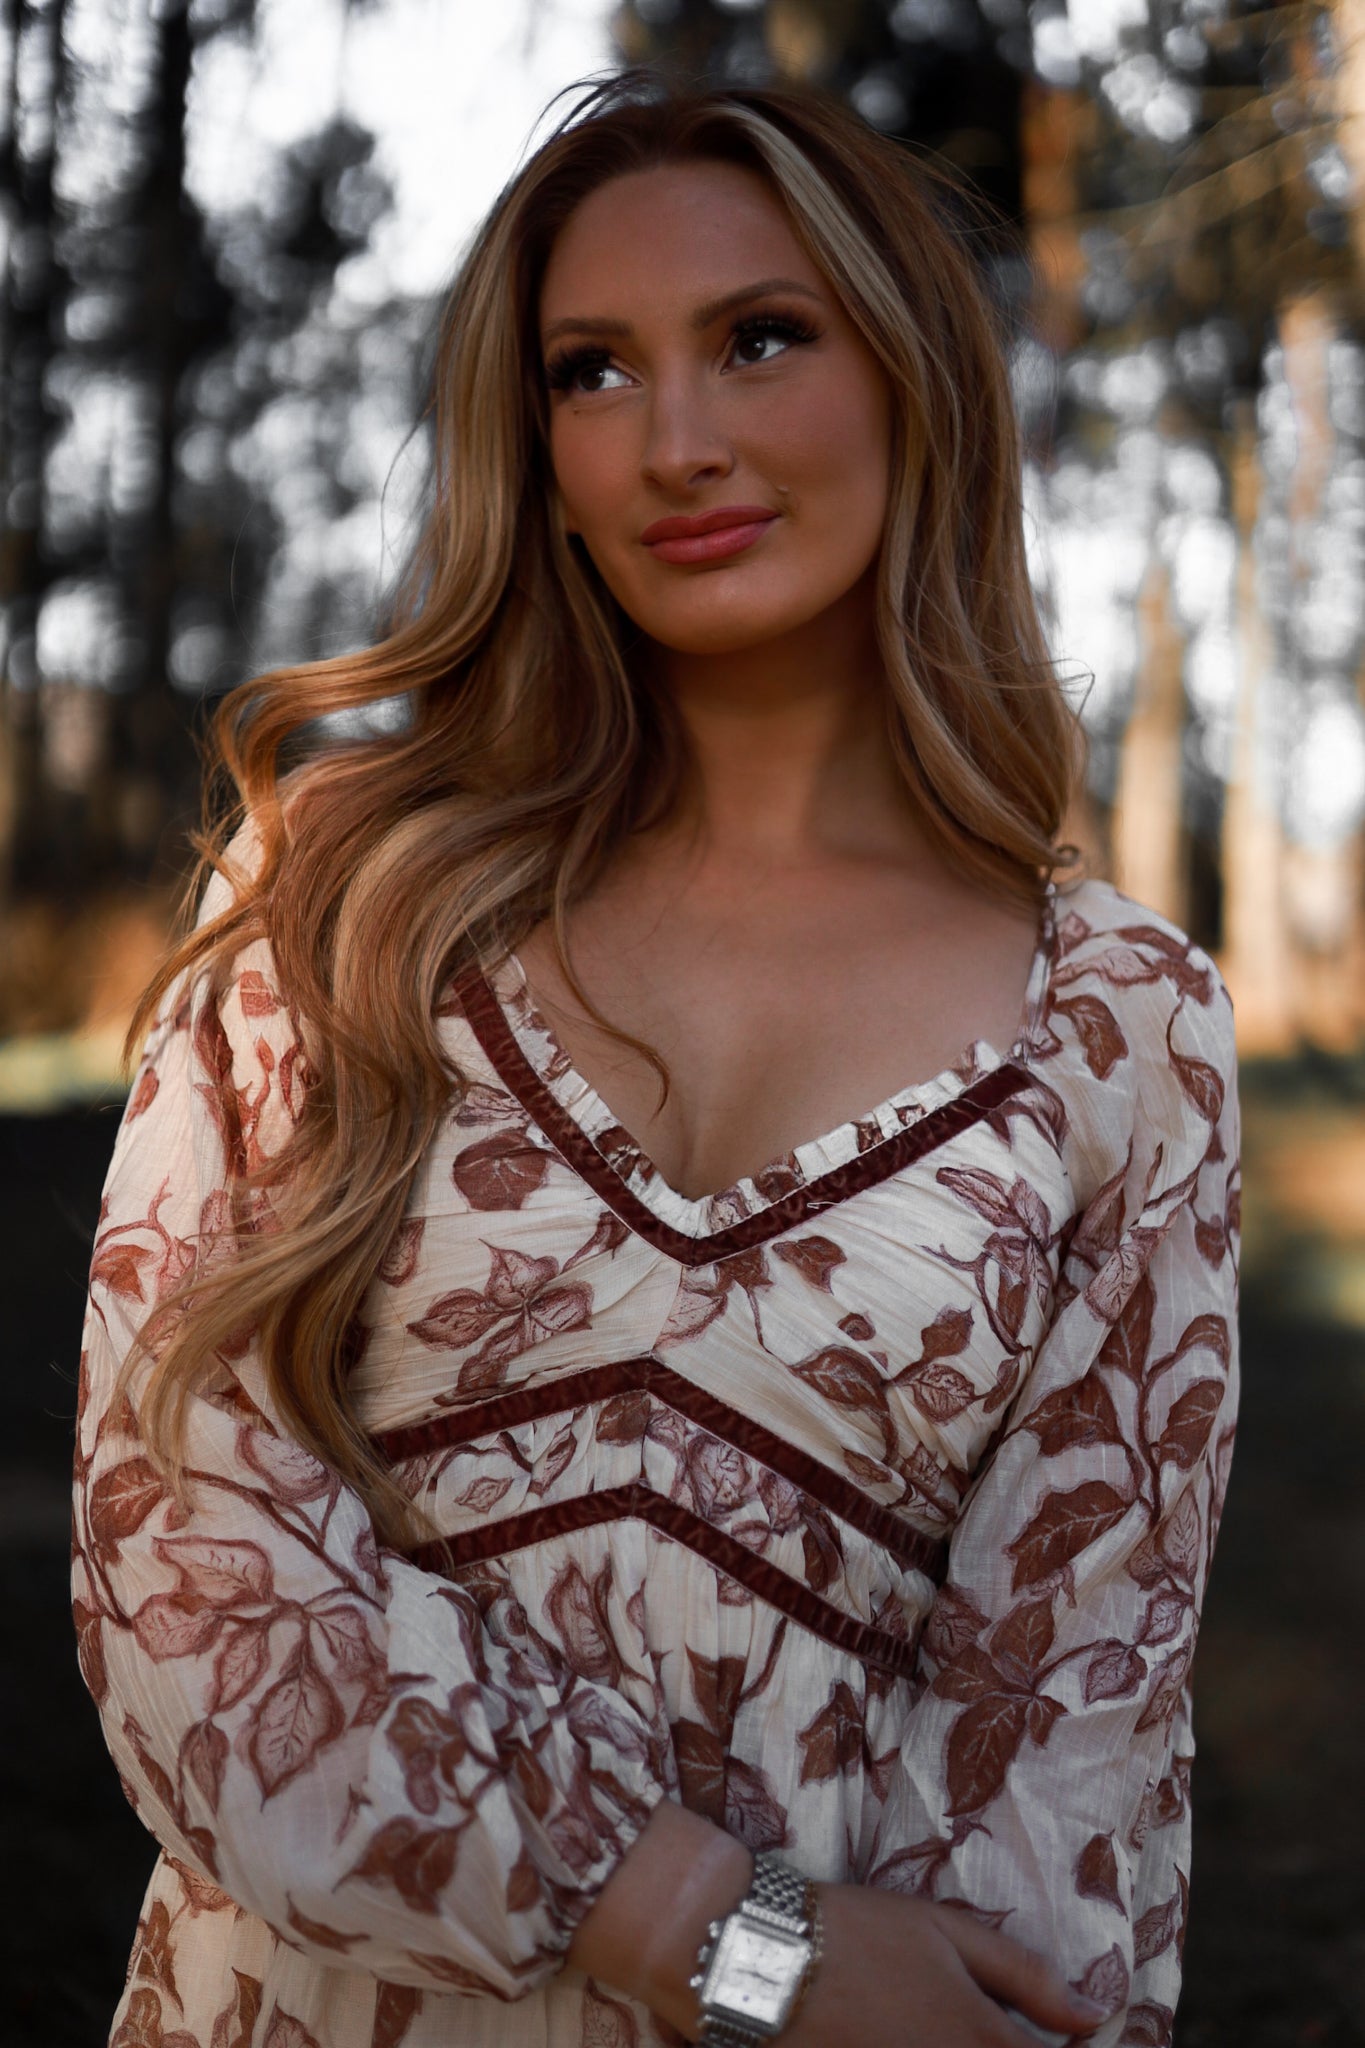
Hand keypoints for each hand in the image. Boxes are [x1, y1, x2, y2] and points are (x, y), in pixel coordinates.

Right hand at [569, 1801, 1105, 2044]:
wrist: (761, 1957)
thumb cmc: (858, 1930)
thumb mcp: (946, 1930)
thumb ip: (1024, 1975)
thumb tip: (1092, 2013)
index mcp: (978, 2037)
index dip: (1061, 2047)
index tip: (1056, 2036)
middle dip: (1006, 2045)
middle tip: (969, 2019)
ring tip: (930, 2020)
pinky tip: (895, 2030)